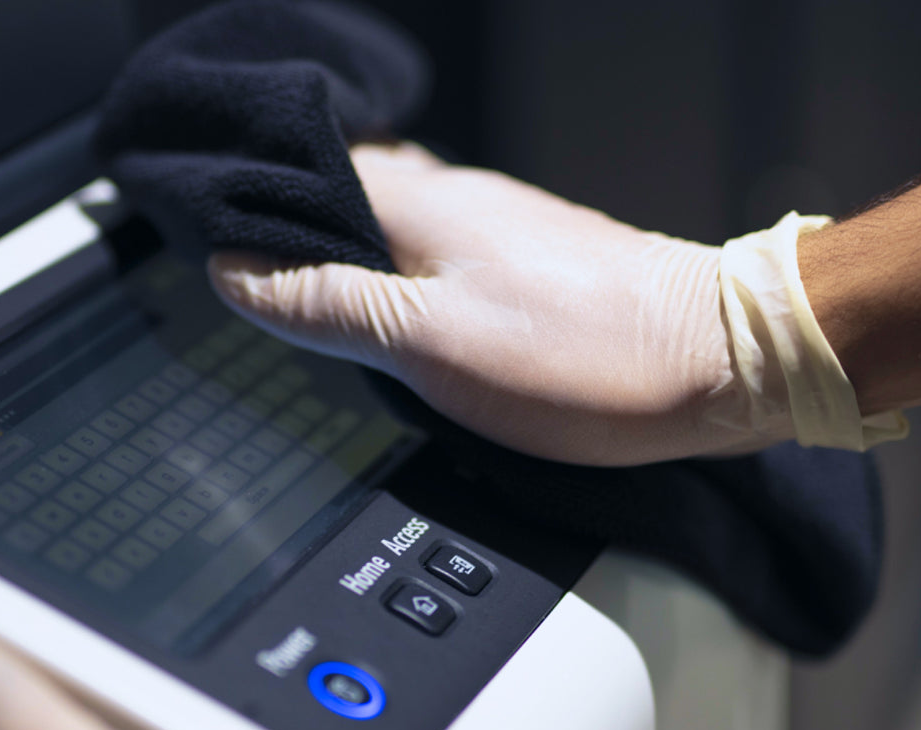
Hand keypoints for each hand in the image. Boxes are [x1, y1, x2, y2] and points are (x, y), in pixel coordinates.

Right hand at [209, 142, 761, 465]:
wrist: (720, 367)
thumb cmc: (582, 360)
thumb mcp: (426, 344)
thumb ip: (328, 307)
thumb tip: (237, 275)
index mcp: (420, 203)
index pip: (303, 172)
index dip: (246, 197)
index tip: (200, 223)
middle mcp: (457, 197)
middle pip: (343, 191)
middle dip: (287, 222)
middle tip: (238, 270)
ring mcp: (496, 226)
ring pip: (388, 221)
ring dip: (340, 251)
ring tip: (295, 295)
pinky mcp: (527, 259)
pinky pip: (432, 251)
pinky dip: (393, 273)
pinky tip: (385, 311)